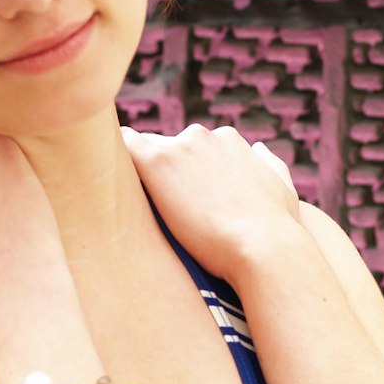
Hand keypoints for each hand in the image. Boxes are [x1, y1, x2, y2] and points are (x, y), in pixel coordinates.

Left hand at [122, 124, 300, 277]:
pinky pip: (121, 147)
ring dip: (133, 172)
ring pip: (139, 150)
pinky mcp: (156, 163)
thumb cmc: (277, 227)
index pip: (190, 147)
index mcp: (227, 141)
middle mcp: (201, 136)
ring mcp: (178, 147)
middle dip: (156, 173)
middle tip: (148, 205)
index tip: (173, 195)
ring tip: (121, 198)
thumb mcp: (282, 188)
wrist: (264, 246)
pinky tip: (101, 180)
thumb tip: (258, 150)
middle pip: (163, 147)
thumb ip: (270, 165)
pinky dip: (108, 159)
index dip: (179, 173)